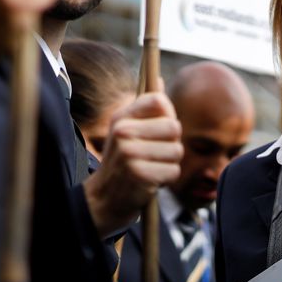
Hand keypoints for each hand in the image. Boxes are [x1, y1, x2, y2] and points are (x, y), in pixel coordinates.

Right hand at [84, 92, 182, 235]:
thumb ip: (146, 108)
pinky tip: (150, 182)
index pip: (159, 100)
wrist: (104, 200)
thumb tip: (160, 81)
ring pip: (177, 151)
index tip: (160, 130)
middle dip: (172, 144)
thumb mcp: (127, 132)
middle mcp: (123, 132)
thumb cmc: (123, 163)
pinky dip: (167, 179)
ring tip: (151, 168)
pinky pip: (173, 171)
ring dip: (170, 164)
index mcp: (121, 118)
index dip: (168, 115)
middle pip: (174, 127)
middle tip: (155, 155)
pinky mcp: (139, 174)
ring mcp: (129, 153)